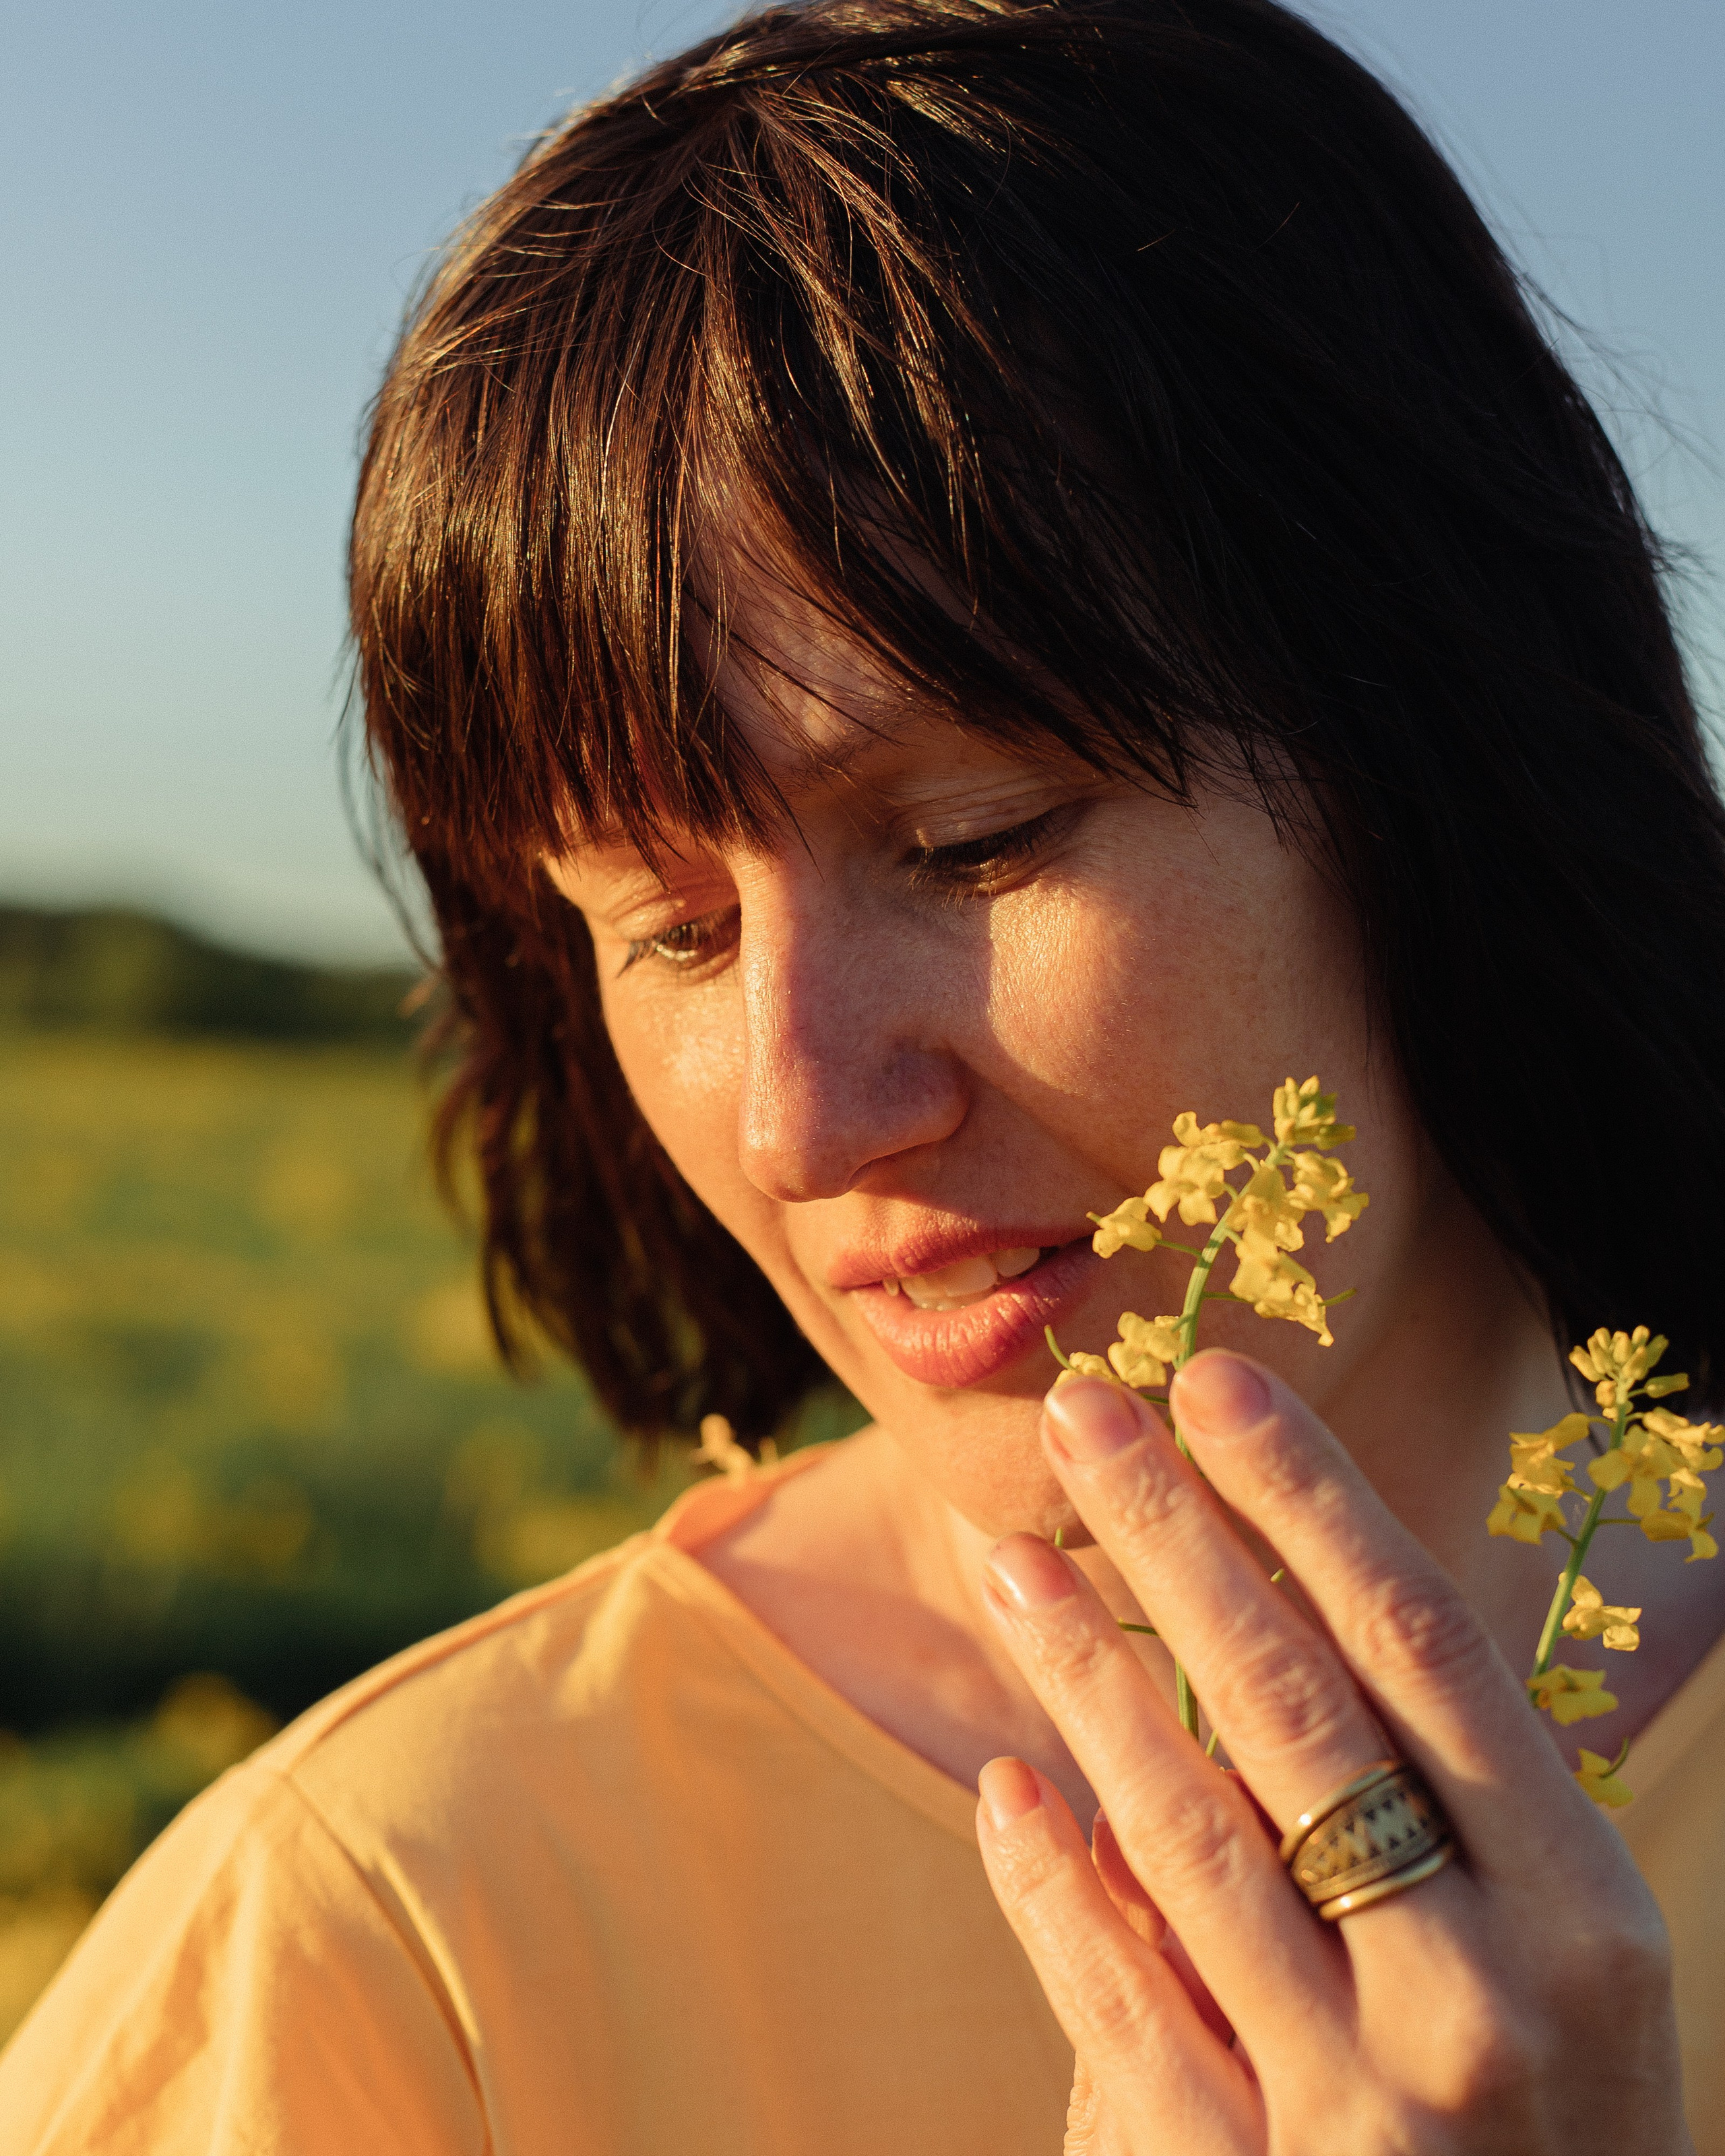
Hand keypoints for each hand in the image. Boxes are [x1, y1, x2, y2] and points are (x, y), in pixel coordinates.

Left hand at [974, 1353, 1688, 2154]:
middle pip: (1294, 1705)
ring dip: (1082, 1673)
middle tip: (1083, 1413)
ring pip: (1188, 1835)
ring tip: (1007, 1554)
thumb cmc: (1556, 2138)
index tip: (1217, 1381)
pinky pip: (1121, 2011)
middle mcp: (1485, 1995)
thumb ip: (1454, 1816)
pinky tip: (1004, 1787)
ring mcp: (1366, 2105)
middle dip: (1176, 1535)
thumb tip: (1282, 1632)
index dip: (1312, 1496)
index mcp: (1584, 1911)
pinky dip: (1050, 1891)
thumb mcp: (1568, 1972)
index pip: (1425, 1644)